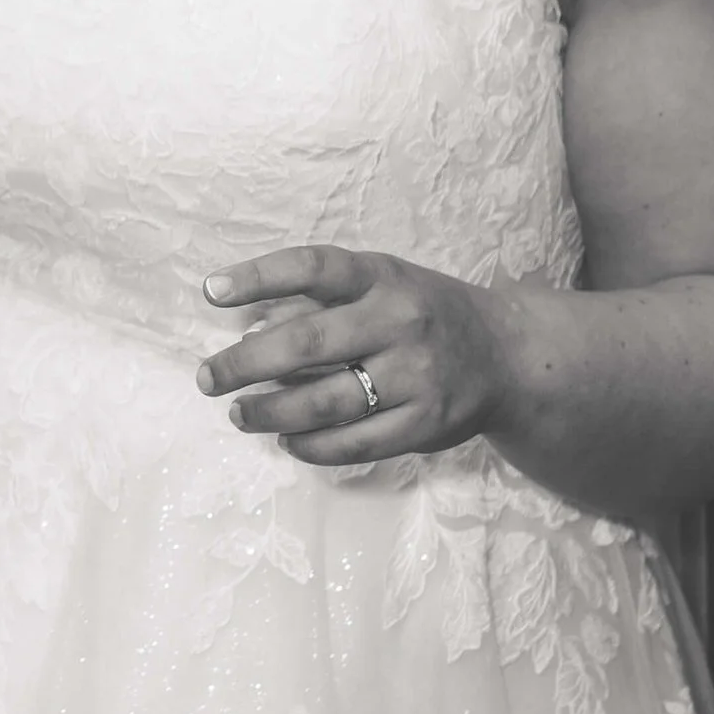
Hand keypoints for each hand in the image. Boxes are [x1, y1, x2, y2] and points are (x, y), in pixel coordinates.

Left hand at [196, 243, 512, 463]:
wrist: (506, 355)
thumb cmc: (422, 313)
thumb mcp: (382, 282)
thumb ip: (321, 297)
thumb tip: (245, 324)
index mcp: (382, 277)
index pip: (312, 267)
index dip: (258, 276)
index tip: (211, 292)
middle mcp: (399, 321)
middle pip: (306, 343)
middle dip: (243, 364)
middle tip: (207, 377)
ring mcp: (415, 375)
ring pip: (323, 402)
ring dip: (268, 412)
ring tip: (239, 414)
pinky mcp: (425, 422)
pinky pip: (353, 444)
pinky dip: (309, 446)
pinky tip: (285, 439)